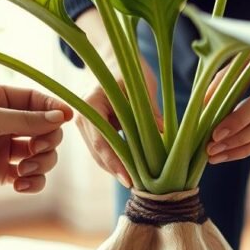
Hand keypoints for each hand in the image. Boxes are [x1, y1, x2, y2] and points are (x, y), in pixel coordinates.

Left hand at [0, 81, 71, 217]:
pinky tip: (20, 186)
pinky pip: (31, 175)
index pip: (35, 98)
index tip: (68, 119)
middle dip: (47, 139)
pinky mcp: (0, 173)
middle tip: (36, 150)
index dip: (54, 109)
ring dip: (41, 162)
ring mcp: (0, 147)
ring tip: (24, 171)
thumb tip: (62, 116)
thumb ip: (27, 119)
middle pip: (44, 127)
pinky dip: (33, 181)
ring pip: (41, 152)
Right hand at [78, 67, 159, 188]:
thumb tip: (166, 135)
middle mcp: (82, 117)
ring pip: (100, 156)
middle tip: (140, 188)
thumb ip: (150, 111)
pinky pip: (105, 151)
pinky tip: (135, 172)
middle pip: (98, 153)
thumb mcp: (141, 85)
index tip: (129, 179)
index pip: (101, 140)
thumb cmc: (128, 67)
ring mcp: (86, 126)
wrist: (113, 61)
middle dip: (117, 171)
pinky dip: (119, 162)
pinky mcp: (93, 132)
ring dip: (118, 170)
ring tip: (140, 184)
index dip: (115, 162)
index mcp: (90, 103)